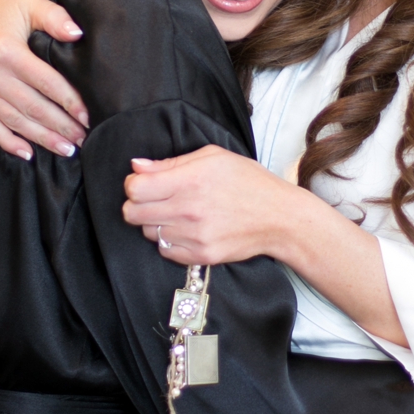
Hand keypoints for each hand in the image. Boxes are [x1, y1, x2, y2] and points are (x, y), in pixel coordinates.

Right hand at [0, 0, 88, 159]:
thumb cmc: (3, 12)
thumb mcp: (31, 4)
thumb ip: (55, 17)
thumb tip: (77, 34)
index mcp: (6, 51)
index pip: (46, 82)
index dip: (69, 102)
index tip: (87, 117)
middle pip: (32, 107)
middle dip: (60, 126)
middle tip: (82, 139)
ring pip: (15, 121)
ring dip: (42, 139)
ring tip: (66, 149)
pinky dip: (10, 143)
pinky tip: (29, 153)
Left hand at [122, 145, 303, 266]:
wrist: (280, 218)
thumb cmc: (248, 181)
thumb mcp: (213, 157)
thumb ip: (170, 163)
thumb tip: (137, 166)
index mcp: (190, 180)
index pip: (135, 188)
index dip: (133, 184)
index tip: (144, 183)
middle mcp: (189, 210)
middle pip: (132, 213)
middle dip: (137, 204)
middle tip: (154, 200)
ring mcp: (195, 236)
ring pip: (148, 232)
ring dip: (155, 223)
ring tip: (177, 213)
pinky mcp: (201, 256)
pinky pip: (165, 251)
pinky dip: (169, 241)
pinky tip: (186, 229)